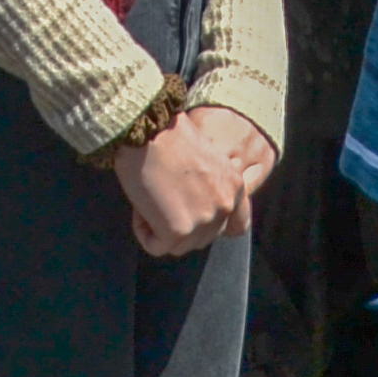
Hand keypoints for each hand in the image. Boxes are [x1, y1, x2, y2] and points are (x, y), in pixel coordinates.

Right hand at [116, 113, 256, 256]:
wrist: (149, 130)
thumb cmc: (168, 138)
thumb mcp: (207, 161)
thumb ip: (211, 188)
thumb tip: (196, 208)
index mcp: (236, 186)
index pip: (237, 226)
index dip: (213, 227)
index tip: (192, 218)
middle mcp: (226, 205)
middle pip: (203, 238)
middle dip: (180, 226)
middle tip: (161, 201)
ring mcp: (205, 220)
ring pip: (179, 245)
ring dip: (160, 228)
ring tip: (150, 200)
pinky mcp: (179, 231)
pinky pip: (157, 246)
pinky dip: (143, 231)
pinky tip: (140, 208)